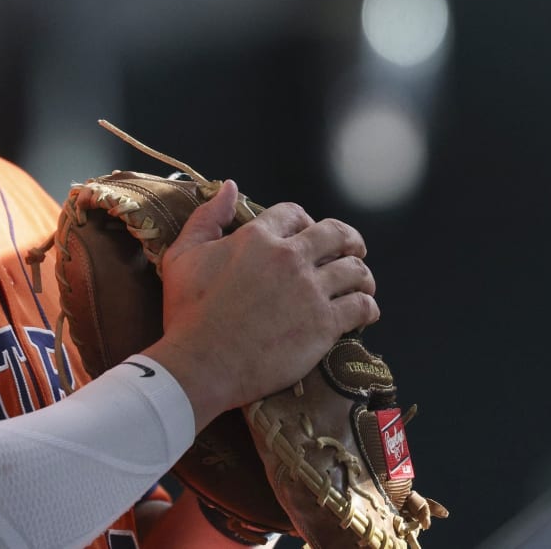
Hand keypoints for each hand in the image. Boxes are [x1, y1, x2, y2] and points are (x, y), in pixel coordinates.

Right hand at [145, 180, 378, 429]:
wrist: (201, 362)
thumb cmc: (187, 312)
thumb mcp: (183, 255)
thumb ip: (207, 217)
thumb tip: (229, 188)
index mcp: (257, 237)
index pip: (293, 213)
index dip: (303, 220)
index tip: (306, 232)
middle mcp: (289, 257)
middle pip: (335, 234)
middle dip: (348, 239)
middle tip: (351, 249)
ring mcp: (310, 290)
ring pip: (355, 270)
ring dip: (362, 274)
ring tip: (362, 283)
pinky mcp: (324, 324)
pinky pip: (361, 307)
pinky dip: (367, 307)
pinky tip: (364, 312)